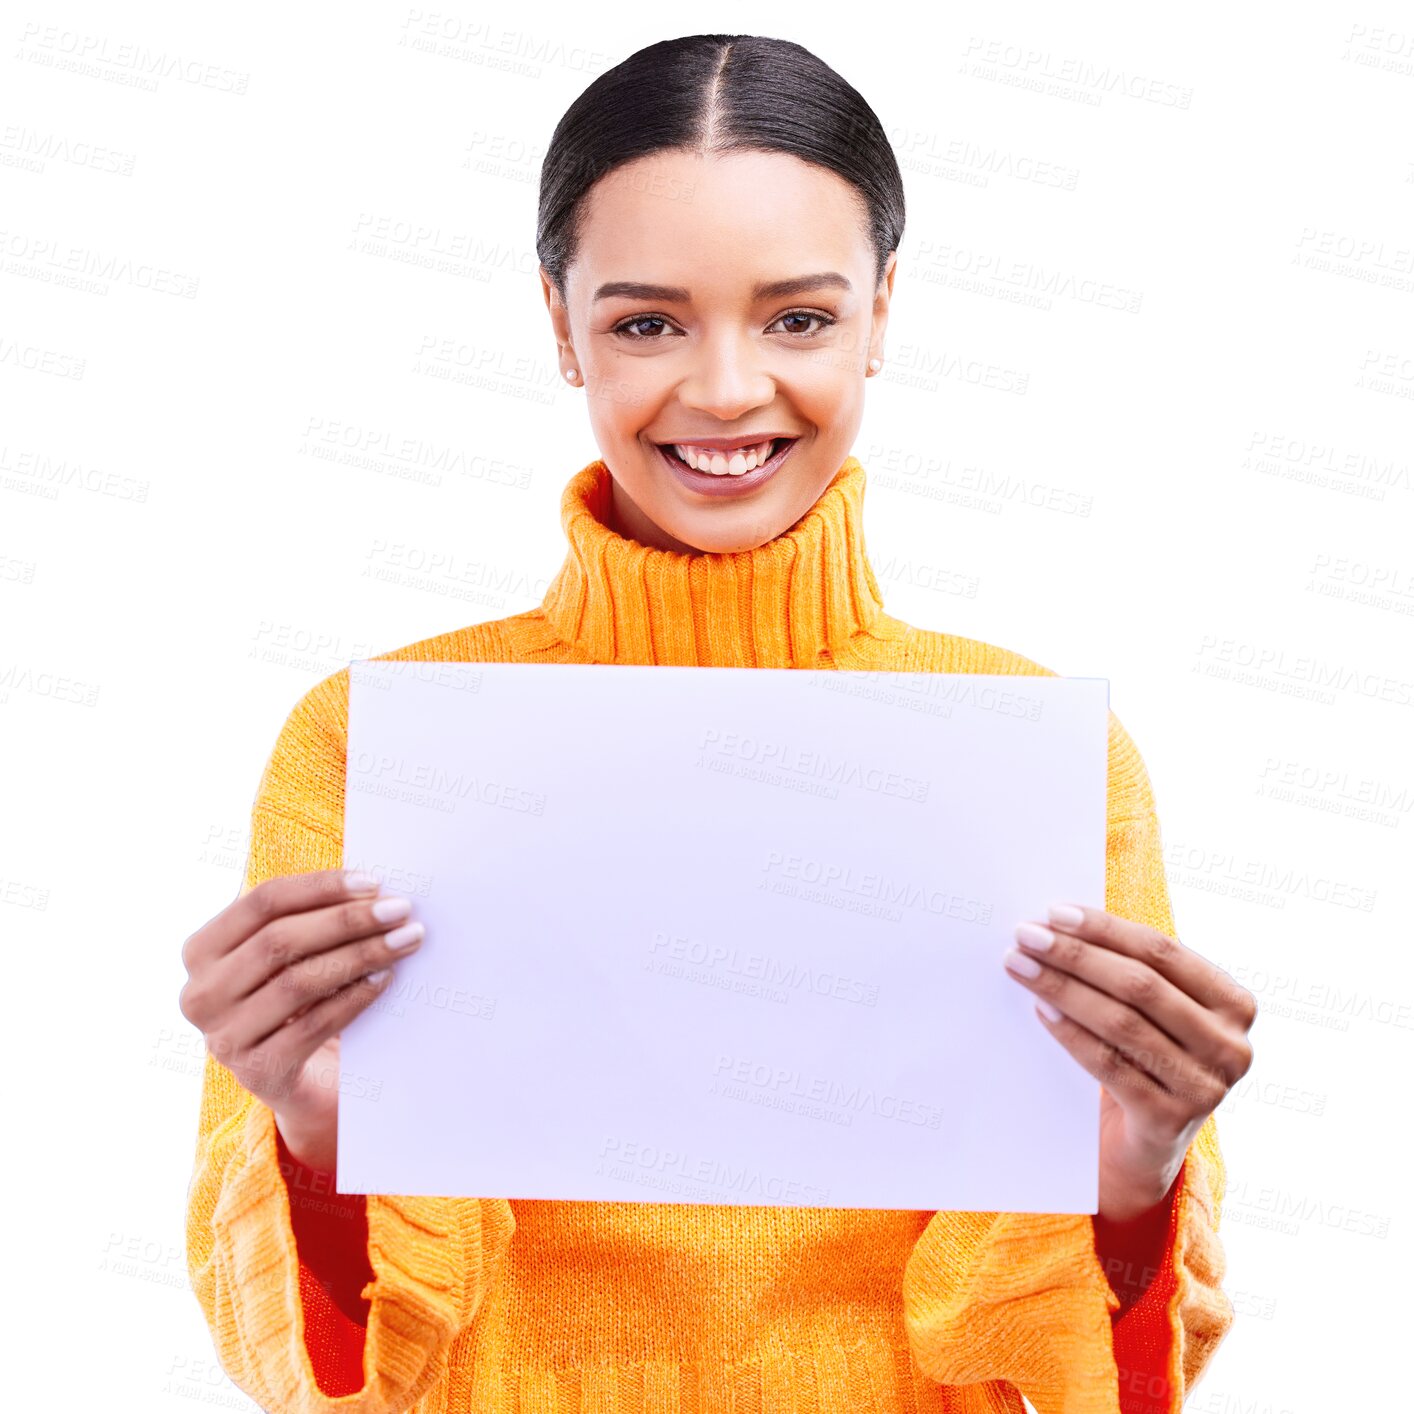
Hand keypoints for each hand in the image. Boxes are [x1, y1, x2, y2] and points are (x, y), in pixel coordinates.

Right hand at [178, 869, 424, 1170]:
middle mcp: (200, 994)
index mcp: (201, 951)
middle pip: (279, 940)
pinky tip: (384, 979)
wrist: (302, 1080)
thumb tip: (369, 888)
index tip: (373, 882)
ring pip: (298, 982)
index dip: (319, 887)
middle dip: (347, 920)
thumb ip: (310, 920)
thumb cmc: (299, 1001)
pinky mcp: (257, 1072)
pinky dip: (354, 998)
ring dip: (360, 955)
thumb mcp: (290, 956)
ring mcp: (224, 1037)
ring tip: (403, 941)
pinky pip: (313, 1025)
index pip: (261, 902)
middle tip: (400, 910)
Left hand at [1003, 902, 1255, 1221]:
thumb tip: (1059, 922)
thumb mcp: (1155, 1012)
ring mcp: (1205, 1087)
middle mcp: (1231, 1046)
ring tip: (1020, 966)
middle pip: (1140, 985)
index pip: (1163, 951)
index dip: (1105, 928)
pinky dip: (1069, 1032)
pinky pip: (1108, 1064)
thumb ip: (1130, 969)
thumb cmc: (1146, 1059)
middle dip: (1076, 955)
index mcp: (1234, 1004)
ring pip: (1121, 1023)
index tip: (1053, 912)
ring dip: (1063, 988)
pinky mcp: (1168, 1121)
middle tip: (1026, 936)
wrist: (1145, 1145)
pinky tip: (1040, 1009)